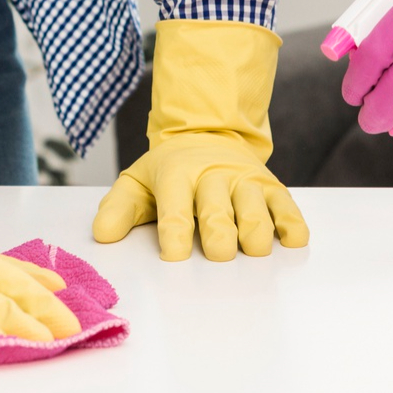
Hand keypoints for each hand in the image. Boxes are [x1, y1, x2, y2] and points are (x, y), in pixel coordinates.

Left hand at [92, 19, 309, 260]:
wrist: (211, 134)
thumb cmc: (172, 171)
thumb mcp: (139, 181)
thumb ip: (119, 208)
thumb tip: (102, 235)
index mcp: (178, 175)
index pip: (175, 210)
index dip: (175, 235)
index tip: (175, 257)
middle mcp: (214, 176)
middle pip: (218, 212)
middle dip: (219, 236)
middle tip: (219, 254)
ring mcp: (246, 181)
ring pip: (255, 210)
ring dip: (255, 233)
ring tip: (251, 250)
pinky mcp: (273, 187)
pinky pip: (287, 207)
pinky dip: (291, 226)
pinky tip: (288, 241)